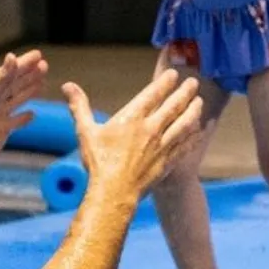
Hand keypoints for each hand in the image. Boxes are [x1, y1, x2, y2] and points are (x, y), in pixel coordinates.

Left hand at [0, 50, 48, 169]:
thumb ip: (2, 78)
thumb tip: (12, 56)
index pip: (12, 72)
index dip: (25, 63)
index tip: (39, 54)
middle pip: (16, 84)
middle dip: (30, 74)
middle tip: (45, 65)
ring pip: (18, 99)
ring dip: (29, 92)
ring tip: (41, 84)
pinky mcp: (1, 130)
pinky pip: (16, 121)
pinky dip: (24, 117)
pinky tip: (32, 114)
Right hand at [62, 70, 206, 196]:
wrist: (114, 193)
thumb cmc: (98, 163)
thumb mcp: (85, 132)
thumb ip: (79, 106)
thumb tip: (68, 85)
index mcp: (132, 118)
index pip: (154, 93)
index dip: (165, 82)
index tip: (174, 75)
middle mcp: (151, 128)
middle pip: (174, 105)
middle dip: (186, 92)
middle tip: (194, 82)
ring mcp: (162, 145)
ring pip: (185, 123)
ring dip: (194, 110)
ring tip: (200, 102)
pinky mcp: (169, 161)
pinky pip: (186, 144)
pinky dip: (195, 135)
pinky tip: (200, 130)